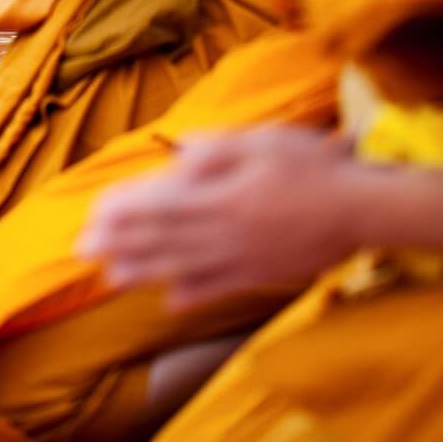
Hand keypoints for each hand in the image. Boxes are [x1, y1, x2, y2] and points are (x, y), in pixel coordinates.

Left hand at [78, 126, 355, 309]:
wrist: (361, 208)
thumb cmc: (310, 166)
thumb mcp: (260, 141)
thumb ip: (215, 149)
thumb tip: (177, 153)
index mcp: (219, 195)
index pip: (157, 204)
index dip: (122, 210)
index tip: (93, 213)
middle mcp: (223, 232)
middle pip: (161, 239)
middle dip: (118, 243)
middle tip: (81, 250)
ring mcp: (241, 258)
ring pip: (181, 267)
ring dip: (142, 272)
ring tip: (110, 277)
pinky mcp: (261, 274)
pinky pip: (219, 288)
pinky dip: (192, 294)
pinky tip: (170, 300)